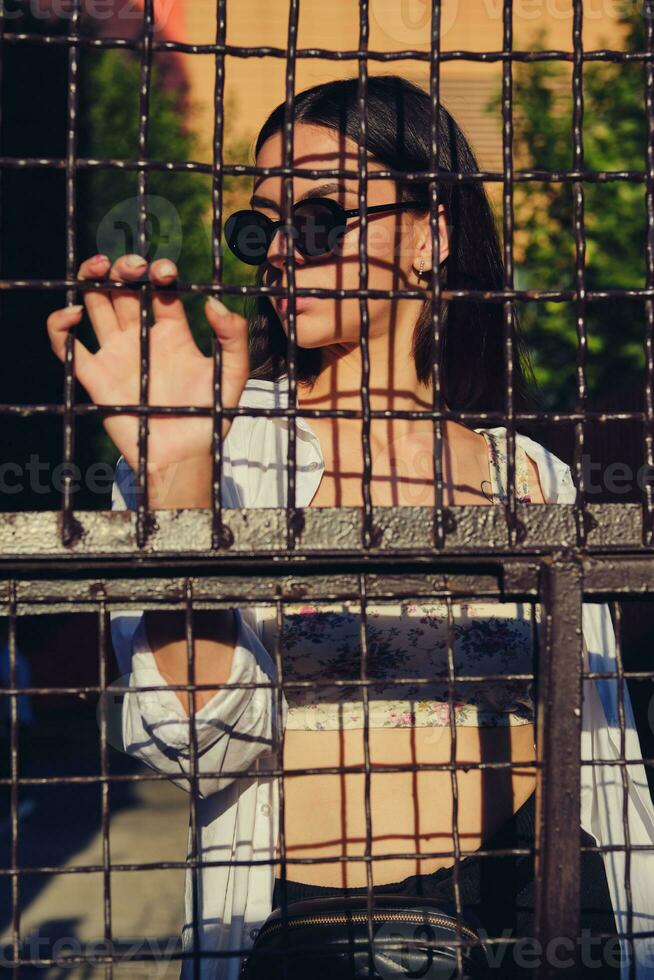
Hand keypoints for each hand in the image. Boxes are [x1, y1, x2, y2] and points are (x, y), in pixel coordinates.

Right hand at [46, 254, 249, 502]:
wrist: (184, 457)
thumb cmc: (209, 418)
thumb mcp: (233, 376)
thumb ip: (234, 339)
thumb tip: (213, 302)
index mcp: (172, 332)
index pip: (159, 290)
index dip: (159, 272)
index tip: (164, 271)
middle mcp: (140, 337)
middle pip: (122, 289)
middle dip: (124, 268)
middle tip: (133, 266)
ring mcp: (115, 354)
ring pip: (94, 304)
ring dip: (90, 279)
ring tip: (98, 268)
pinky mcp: (94, 376)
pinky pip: (67, 347)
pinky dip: (60, 325)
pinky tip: (73, 315)